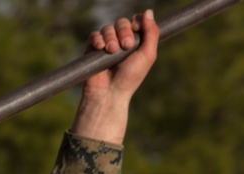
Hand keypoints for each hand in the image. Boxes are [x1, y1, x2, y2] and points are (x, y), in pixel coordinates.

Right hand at [72, 10, 158, 143]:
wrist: (109, 92)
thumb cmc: (130, 77)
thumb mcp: (148, 54)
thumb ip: (152, 32)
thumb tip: (148, 11)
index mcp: (135, 42)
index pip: (135, 21)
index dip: (136, 22)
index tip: (137, 30)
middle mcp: (120, 42)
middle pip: (121, 22)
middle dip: (124, 31)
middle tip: (126, 46)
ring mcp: (105, 45)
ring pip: (108, 28)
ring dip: (111, 37)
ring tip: (111, 51)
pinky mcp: (92, 50)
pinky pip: (94, 35)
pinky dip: (98, 39)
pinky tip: (100, 48)